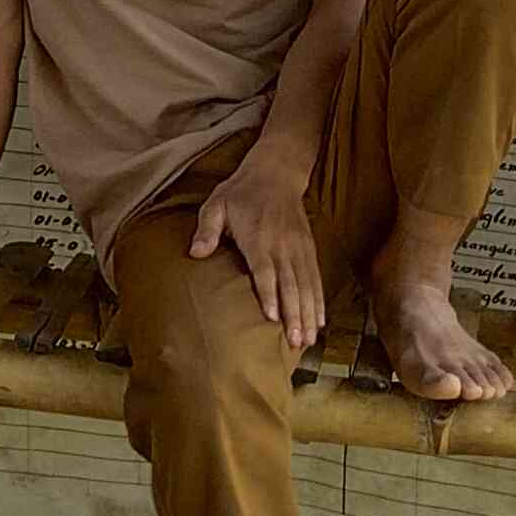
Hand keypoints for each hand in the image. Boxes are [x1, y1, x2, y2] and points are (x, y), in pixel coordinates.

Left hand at [190, 163, 325, 353]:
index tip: (272, 318)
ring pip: (307, 286)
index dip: (269, 295)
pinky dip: (319, 301)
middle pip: (290, 284)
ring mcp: (298, 248)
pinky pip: (315, 278)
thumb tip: (195, 253)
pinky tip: (320, 321)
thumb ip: (206, 230)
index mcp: (258, 238)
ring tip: (308, 341)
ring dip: (309, 314)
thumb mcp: (216, 204)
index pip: (265, 271)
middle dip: (294, 315)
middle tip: (296, 343)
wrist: (276, 172)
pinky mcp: (308, 249)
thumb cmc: (240, 192)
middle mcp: (281, 246)